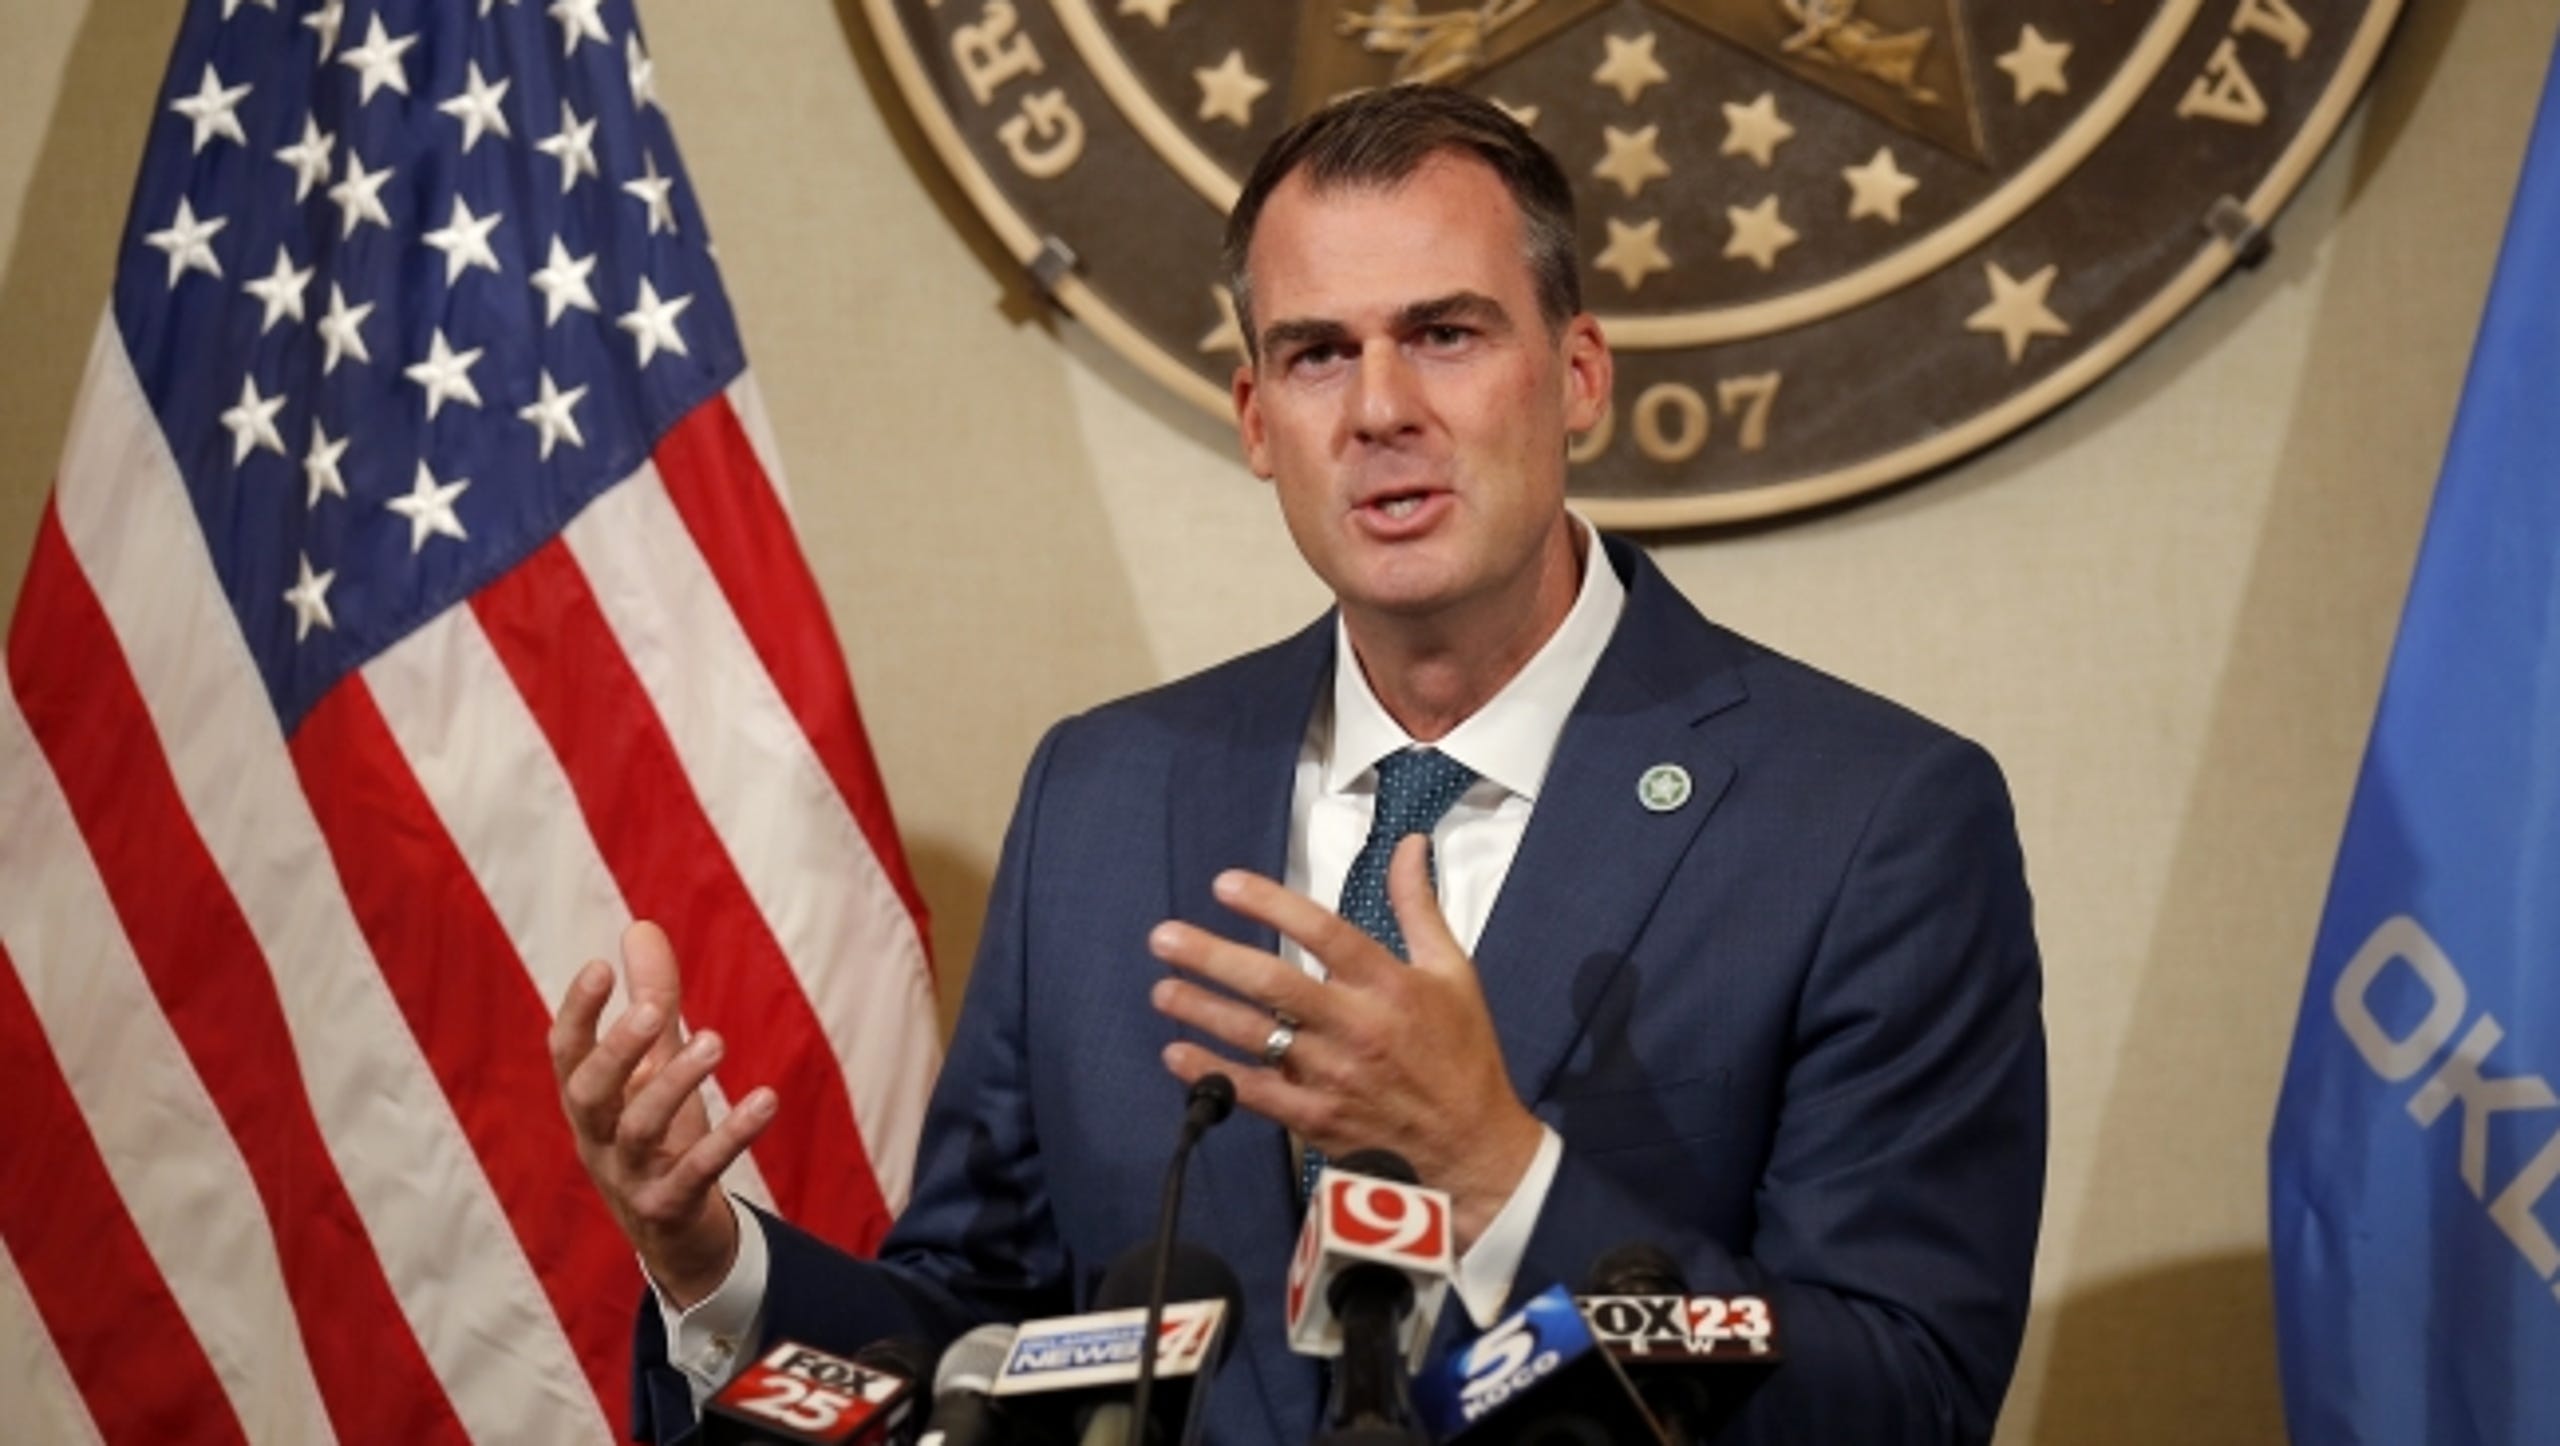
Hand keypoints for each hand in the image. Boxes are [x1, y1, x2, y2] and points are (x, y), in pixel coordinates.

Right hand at [549, 920, 775, 1307]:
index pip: (566, 1054)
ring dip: (675, 1084)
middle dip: (619, 1049)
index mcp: (589, 1101)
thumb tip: (640, 926)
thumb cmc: (658, 1137)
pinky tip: (765, 1101)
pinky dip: (729, 1137)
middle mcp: (597, 1139)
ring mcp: (628, 1177)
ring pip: (638, 1130)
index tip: (597, 966)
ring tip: (716, 1041)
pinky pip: (694, 1173)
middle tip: (658, 1009)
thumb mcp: (654, 1067)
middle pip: (589, 1092)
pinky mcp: (668, 1209)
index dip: (578, 1013)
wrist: (675, 1239)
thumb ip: (651, 997)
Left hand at [1148, 835, 1542, 1248]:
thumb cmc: (1462, 1052)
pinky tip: (1177, 1054)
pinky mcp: (1317, 1118)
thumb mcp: (1452, 970)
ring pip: (1254, 1037)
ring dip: (1202, 1011)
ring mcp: (1333, 1076)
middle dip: (1213, 957)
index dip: (1271, 905)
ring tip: (1162, 989)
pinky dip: (1211, 1074)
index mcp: (1389, 985)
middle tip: (1165, 938)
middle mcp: (1357, 1027)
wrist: (1473, 1145)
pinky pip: (1254, 1093)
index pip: (1323, 932)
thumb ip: (1418, 906)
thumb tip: (1409, 845)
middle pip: (1274, 984)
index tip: (1225, 885)